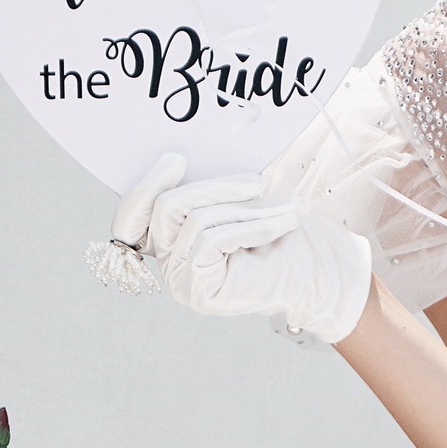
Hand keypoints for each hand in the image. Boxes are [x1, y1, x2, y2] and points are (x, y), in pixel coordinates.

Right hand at [89, 153, 370, 346]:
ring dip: (247, 209)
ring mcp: (177, 277)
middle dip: (216, 187)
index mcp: (171, 237)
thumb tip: (179, 158)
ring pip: (197, 220)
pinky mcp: (194, 289)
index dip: (147, 184)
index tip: (177, 161)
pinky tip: (283, 224)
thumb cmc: (277, 239)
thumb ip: (211, 190)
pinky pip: (213, 239)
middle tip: (258, 183)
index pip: (136, 210)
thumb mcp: (240, 205)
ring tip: (286, 208)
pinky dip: (252, 228)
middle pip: (167, 206)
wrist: (310, 279)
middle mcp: (166, 259)